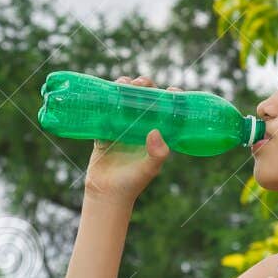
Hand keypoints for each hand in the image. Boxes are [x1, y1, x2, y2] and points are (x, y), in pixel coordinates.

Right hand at [82, 75, 180, 204]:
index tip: (172, 89)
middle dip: (145, 87)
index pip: (166, 112)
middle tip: (142, 83)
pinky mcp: (104, 131)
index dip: (171, 98)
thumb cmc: (132, 184)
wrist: (106, 194)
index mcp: (155, 135)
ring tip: (124, 83)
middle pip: (144, 100)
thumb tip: (156, 131)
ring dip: (125, 88)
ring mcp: (121, 128)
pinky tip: (107, 91)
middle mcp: (140, 129)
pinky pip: (105, 111)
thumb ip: (157, 153)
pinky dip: (106, 99)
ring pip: (124, 101)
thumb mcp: (150, 169)